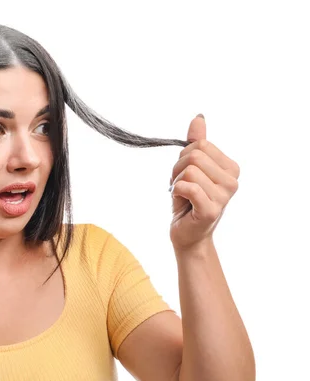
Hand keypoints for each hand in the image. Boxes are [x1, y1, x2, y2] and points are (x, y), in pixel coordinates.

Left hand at [169, 115, 239, 250]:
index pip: (199, 144)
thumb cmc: (188, 200)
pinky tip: (181, 202)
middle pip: (194, 155)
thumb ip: (196, 142)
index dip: (184, 157)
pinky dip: (177, 192)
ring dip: (176, 183)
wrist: (187, 233)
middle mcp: (232, 181)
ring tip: (182, 196)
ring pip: (189, 171)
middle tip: (181, 186)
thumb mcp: (191, 167)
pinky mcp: (211, 210)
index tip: (185, 174)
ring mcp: (224, 196)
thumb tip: (198, 118)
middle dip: (177, 169)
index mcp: (231, 167)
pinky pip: (188, 187)